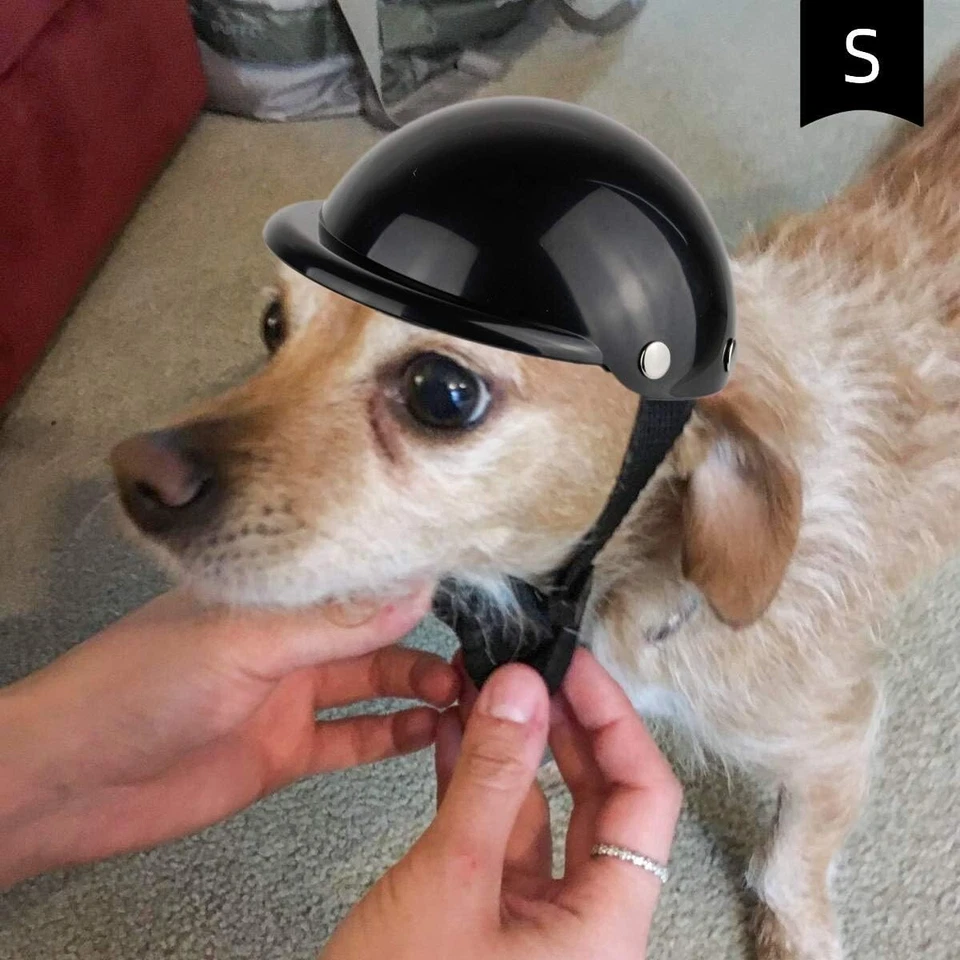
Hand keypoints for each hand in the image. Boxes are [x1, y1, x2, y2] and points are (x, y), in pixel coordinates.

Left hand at [0, 586, 456, 886]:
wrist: (72, 780)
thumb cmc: (138, 687)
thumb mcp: (243, 642)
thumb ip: (333, 622)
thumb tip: (418, 588)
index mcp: (273, 595)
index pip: (356, 578)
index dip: (410, 582)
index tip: (468, 589)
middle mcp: (286, 640)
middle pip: (373, 635)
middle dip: (426, 641)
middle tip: (480, 656)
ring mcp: (287, 696)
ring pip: (370, 685)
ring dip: (417, 689)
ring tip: (465, 694)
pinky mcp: (283, 751)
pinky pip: (350, 739)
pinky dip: (389, 737)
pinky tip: (427, 732)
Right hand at [323, 648, 681, 959]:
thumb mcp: (452, 880)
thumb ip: (492, 778)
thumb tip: (522, 685)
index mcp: (607, 926)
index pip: (644, 797)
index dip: (615, 720)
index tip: (573, 665)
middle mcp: (584, 923)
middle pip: (599, 801)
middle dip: (561, 726)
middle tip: (526, 666)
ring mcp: (534, 923)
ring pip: (542, 814)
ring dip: (511, 749)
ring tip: (482, 686)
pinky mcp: (488, 921)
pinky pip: (497, 838)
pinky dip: (476, 785)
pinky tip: (454, 736)